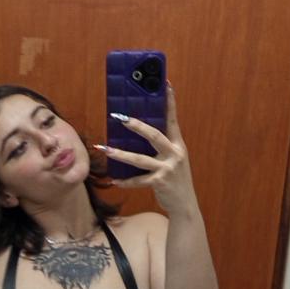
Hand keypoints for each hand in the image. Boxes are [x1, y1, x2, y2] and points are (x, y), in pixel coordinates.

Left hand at [97, 84, 198, 213]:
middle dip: (137, 126)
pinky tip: (115, 181)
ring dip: (120, 154)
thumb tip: (141, 131)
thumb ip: (162, 147)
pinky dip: (126, 182)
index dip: (170, 102)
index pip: (173, 119)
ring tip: (105, 149)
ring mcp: (167, 168)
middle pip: (154, 135)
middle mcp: (174, 154)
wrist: (185, 204)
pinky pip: (138, 181)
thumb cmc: (176, 179)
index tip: (166, 84)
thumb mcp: (174, 160)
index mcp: (178, 145)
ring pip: (139, 159)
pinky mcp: (159, 183)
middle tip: (120, 117)